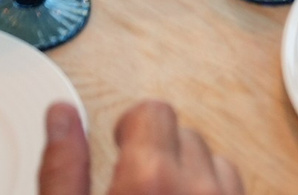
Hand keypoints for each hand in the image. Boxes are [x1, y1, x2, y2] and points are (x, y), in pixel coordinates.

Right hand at [39, 101, 242, 194]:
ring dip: (191, 179)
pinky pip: (236, 191)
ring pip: (216, 166)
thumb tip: (61, 114)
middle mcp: (201, 188)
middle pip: (186, 136)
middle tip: (135, 190)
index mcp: (151, 181)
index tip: (120, 149)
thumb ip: (61, 169)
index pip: (153, 112)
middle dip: (160, 156)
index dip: (131, 130)